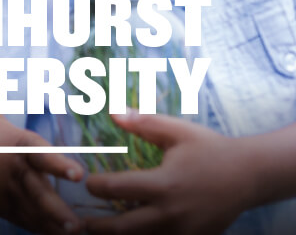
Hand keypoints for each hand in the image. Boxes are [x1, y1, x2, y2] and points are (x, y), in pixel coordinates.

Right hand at [0, 83, 85, 234]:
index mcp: (15, 144)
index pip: (41, 153)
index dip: (60, 164)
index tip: (78, 175)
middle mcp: (13, 168)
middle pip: (38, 189)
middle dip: (57, 207)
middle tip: (77, 224)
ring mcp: (5, 189)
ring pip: (33, 208)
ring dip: (53, 221)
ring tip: (74, 232)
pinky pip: (22, 217)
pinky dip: (37, 226)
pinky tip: (54, 234)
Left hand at [81, 114, 253, 233]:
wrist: (252, 176)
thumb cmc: (211, 150)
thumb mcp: (178, 132)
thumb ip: (143, 123)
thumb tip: (111, 111)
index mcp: (165, 183)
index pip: (115, 189)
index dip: (94, 186)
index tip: (87, 182)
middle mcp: (172, 212)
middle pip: (122, 228)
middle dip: (97, 226)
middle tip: (81, 221)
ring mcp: (183, 230)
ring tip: (100, 230)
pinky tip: (132, 230)